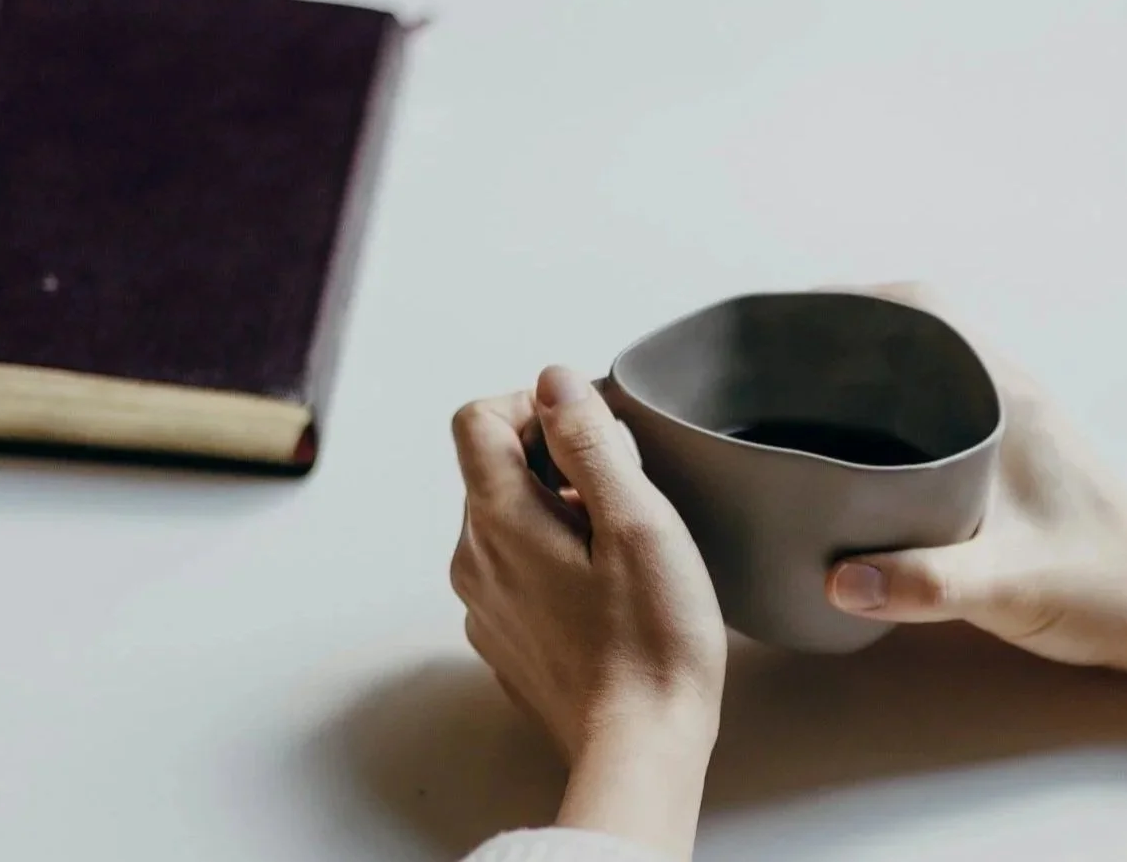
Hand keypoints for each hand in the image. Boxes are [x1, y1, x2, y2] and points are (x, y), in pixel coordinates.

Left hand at [450, 367, 725, 860]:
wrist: (641, 746)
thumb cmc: (652, 640)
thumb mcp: (637, 521)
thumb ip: (591, 441)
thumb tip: (556, 381)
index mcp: (499, 521)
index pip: (477, 420)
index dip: (533, 405)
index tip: (589, 428)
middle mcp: (474, 560)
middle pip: (492, 468)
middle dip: (555, 459)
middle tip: (623, 491)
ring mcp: (485, 604)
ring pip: (507, 520)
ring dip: (557, 509)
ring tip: (621, 545)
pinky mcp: (506, 638)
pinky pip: (517, 569)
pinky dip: (554, 557)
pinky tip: (607, 589)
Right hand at [823, 282, 1126, 665]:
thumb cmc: (1102, 585)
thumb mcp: (1009, 585)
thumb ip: (926, 582)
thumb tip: (836, 577)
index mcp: (1005, 396)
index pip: (925, 308)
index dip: (855, 300)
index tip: (792, 321)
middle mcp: (1005, 395)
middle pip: (911, 332)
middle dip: (840, 337)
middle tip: (771, 369)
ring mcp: (1008, 426)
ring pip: (921, 374)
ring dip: (861, 378)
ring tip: (792, 408)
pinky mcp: (1005, 461)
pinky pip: (932, 414)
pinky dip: (884, 419)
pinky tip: (847, 463)